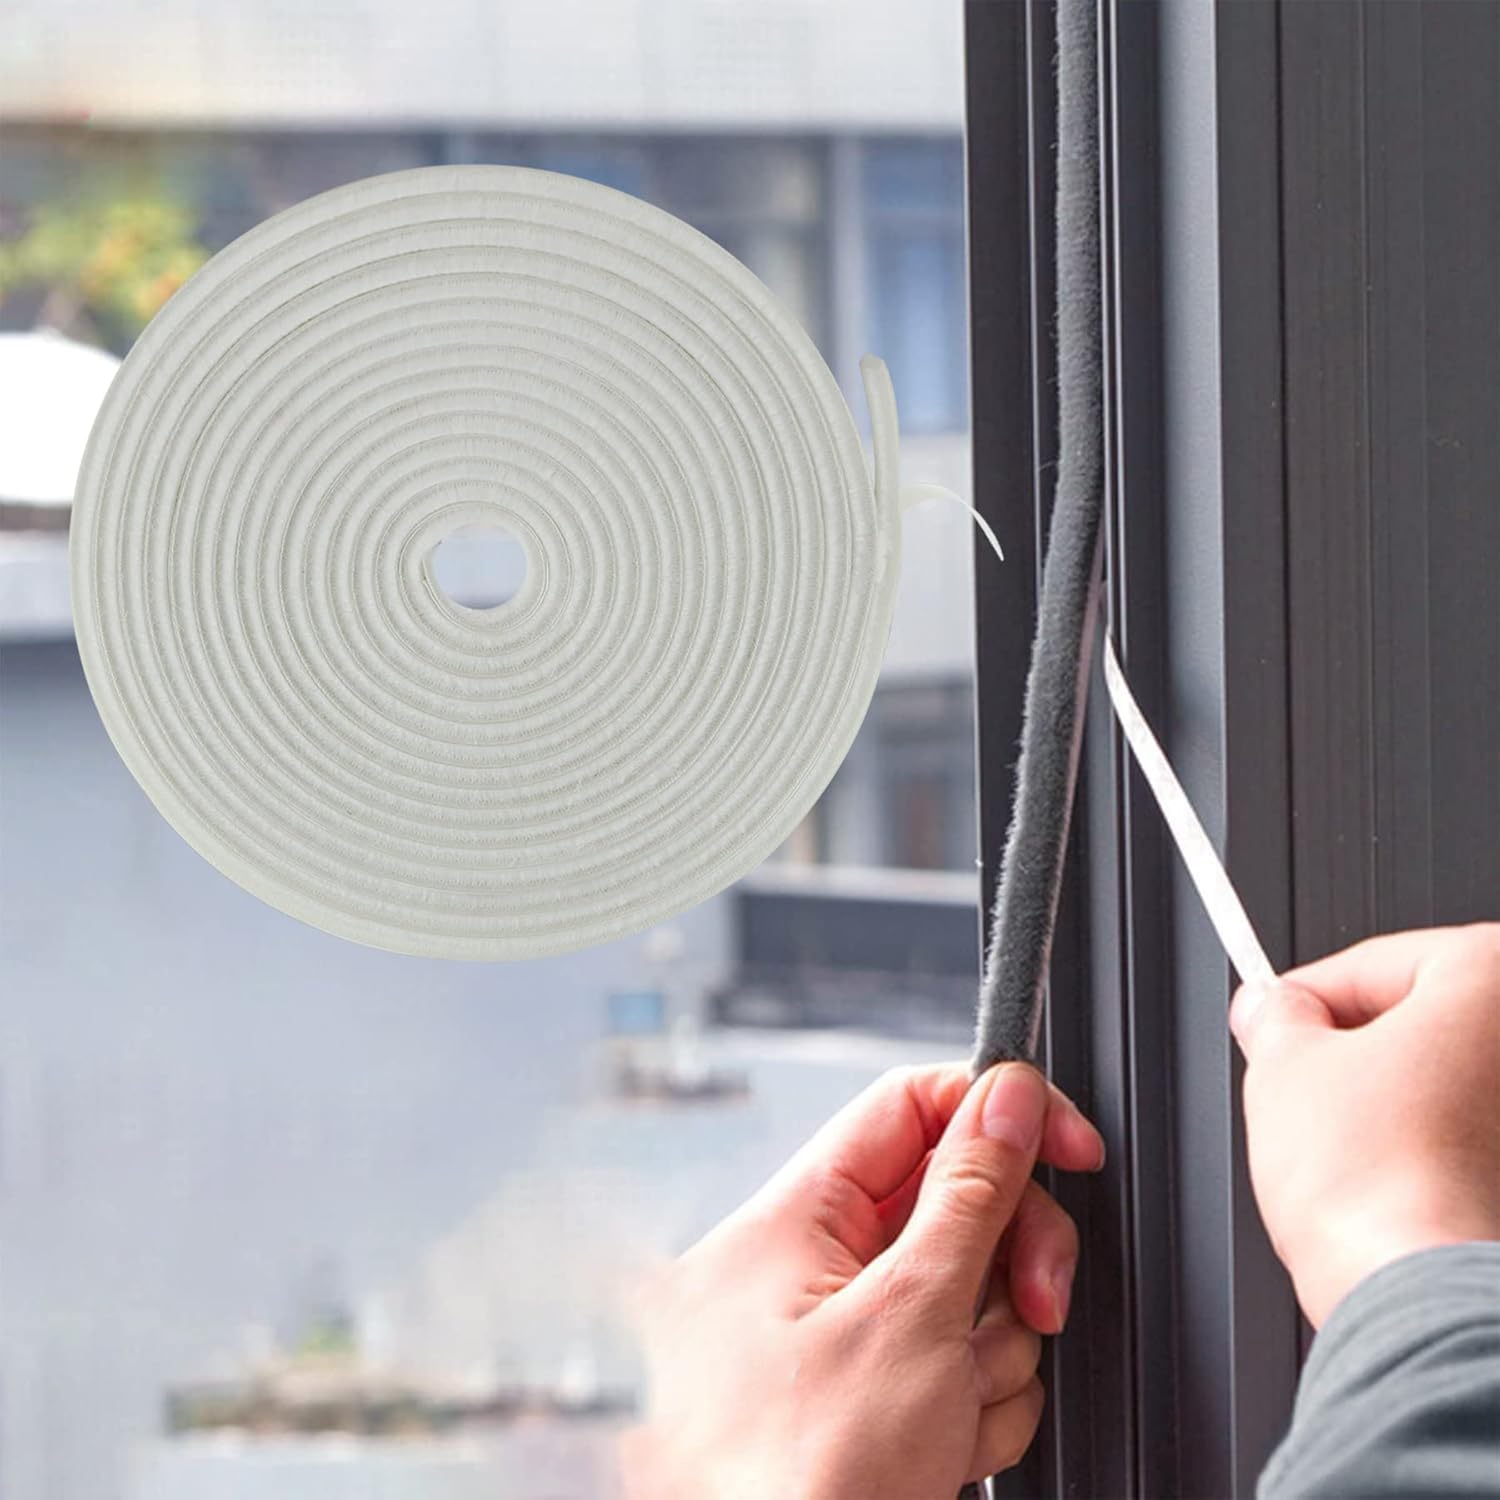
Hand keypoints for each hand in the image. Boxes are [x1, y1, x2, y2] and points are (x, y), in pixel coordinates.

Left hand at [622, 1061, 1103, 1499]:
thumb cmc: (797, 1480)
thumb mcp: (907, 1321)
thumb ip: (969, 1198)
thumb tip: (1005, 1097)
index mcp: (797, 1216)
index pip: (910, 1105)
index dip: (998, 1111)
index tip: (1071, 1145)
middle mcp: (814, 1266)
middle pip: (957, 1200)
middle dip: (1012, 1259)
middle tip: (1035, 1303)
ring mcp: (850, 1337)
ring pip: (975, 1293)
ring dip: (992, 1357)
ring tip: (947, 1412)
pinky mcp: (881, 1396)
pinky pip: (965, 1365)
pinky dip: (977, 1410)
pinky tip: (943, 1450)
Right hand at [1231, 922, 1499, 1328]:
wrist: (1418, 1297)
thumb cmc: (1374, 1183)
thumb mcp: (1282, 1065)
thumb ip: (1276, 1017)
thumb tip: (1274, 1010)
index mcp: (1494, 977)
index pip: (1373, 962)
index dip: (1303, 997)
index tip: (1273, 1018)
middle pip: (1428, 1020)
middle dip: (1358, 1047)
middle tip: (1299, 1074)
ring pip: (1457, 1086)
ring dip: (1401, 1100)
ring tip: (1341, 1139)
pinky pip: (1477, 1145)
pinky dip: (1438, 1153)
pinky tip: (1388, 1180)